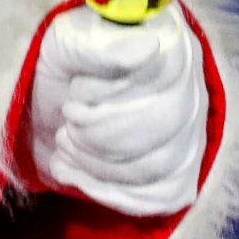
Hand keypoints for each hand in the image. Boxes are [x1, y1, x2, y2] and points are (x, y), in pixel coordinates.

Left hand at [27, 4, 206, 216]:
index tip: (73, 96)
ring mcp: (191, 134)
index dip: (108, 96)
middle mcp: (192, 89)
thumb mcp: (63, 42)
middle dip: (100, 135)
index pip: (161, 79)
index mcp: (170, 45)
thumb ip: (98, 47)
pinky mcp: (178, 172)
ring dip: (98, 164)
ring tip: (65, 144)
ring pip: (160, 167)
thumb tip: (150, 47)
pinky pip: (161, 196)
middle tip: (67, 125)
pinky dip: (108, 192)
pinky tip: (72, 172)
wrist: (46, 102)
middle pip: (164, 128)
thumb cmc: (60, 63)